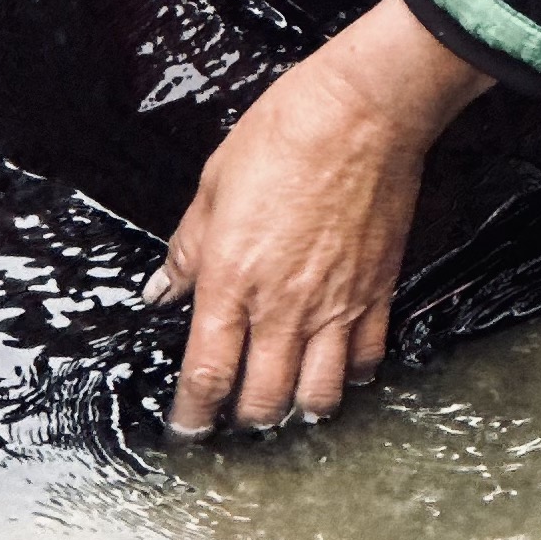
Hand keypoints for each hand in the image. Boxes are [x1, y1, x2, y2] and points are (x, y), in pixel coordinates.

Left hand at [156, 0, 490, 434]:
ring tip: (285, 403)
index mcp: (232, 281)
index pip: (207, 374)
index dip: (194, 414)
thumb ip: (188, 249)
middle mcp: (284, 307)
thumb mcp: (213, 186)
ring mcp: (336, 307)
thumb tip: (164, 288)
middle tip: (233, 416)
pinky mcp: (376, 294)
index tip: (187, 426)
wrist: (362, 112)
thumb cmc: (284, 135)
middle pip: (263, 401)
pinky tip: (336, 370)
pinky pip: (364, 361)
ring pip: (317, 397)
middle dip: (243, 419)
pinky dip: (348, 378)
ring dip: (297, 410)